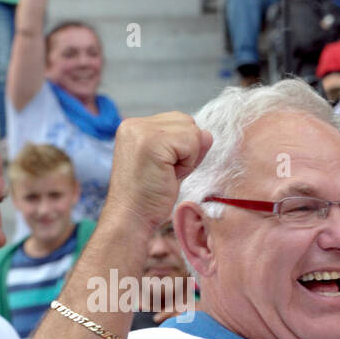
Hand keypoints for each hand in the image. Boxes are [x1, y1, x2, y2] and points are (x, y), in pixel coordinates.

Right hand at [102, 113, 212, 236]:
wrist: (131, 217)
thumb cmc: (149, 197)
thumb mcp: (172, 166)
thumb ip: (188, 148)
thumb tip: (207, 133)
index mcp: (135, 127)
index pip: (178, 121)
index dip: (183, 148)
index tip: (164, 169)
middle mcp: (134, 123)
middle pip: (187, 122)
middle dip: (187, 150)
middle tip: (166, 172)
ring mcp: (141, 130)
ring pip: (192, 131)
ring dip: (188, 157)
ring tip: (166, 173)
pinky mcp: (151, 141)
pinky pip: (191, 142)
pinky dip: (188, 163)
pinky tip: (168, 175)